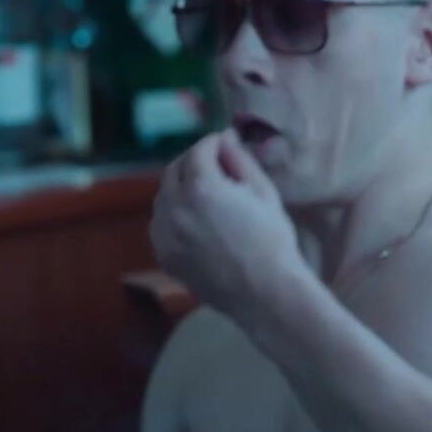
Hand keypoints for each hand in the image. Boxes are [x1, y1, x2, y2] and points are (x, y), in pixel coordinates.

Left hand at [149, 129, 301, 317]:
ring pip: (163, 197)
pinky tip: (193, 219)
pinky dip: (172, 214)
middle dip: (192, 161)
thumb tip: (224, 139)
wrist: (265, 293)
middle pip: (174, 170)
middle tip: (212, 163)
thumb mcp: (262, 191)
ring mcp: (165, 234)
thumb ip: (238, 159)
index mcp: (201, 188)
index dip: (213, 143)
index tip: (225, 143)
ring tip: (204, 191)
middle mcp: (175, 207)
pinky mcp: (164, 255)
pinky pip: (160, 224)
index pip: (198, 151)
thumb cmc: (271, 239)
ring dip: (179, 187)